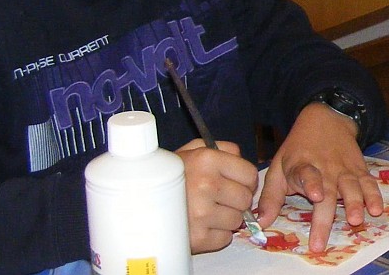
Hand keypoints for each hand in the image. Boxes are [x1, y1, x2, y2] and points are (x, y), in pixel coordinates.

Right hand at [175, 139, 258, 253]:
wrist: (139, 200)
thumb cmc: (170, 174)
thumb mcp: (193, 149)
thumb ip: (223, 149)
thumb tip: (243, 160)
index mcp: (207, 160)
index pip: (250, 174)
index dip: (246, 180)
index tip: (236, 183)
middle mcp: (206, 185)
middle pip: (246, 199)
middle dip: (236, 200)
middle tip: (219, 199)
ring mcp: (202, 214)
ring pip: (237, 220)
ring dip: (227, 218)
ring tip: (207, 211)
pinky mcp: (198, 238)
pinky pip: (225, 238)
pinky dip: (216, 234)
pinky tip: (201, 224)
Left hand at [255, 102, 382, 252]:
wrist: (326, 119)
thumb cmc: (298, 150)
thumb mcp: (278, 167)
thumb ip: (270, 197)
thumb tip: (261, 223)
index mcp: (302, 167)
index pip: (306, 174)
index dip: (311, 184)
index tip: (315, 196)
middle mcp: (325, 169)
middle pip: (327, 193)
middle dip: (324, 219)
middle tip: (320, 243)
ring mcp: (345, 170)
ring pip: (351, 188)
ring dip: (355, 203)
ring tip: (356, 220)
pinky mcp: (360, 170)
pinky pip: (369, 183)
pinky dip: (374, 196)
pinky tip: (377, 209)